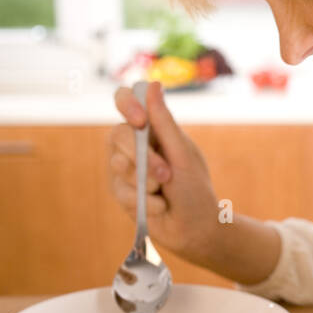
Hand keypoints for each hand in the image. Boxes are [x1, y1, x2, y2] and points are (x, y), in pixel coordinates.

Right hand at [107, 81, 220, 265]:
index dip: (127, 104)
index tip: (141, 121)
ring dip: (147, 181)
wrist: (195, 229)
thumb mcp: (183, 153)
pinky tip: (159, 207)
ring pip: (118, 164)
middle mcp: (133, 143)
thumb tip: (153, 84)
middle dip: (143, 157)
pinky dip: (145, 200)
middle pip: (117, 134)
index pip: (125, 100)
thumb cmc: (194, 189)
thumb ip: (164, 122)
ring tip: (165, 191)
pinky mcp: (120, 191)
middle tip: (165, 174)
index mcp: (152, 127)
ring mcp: (123, 167)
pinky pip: (121, 190)